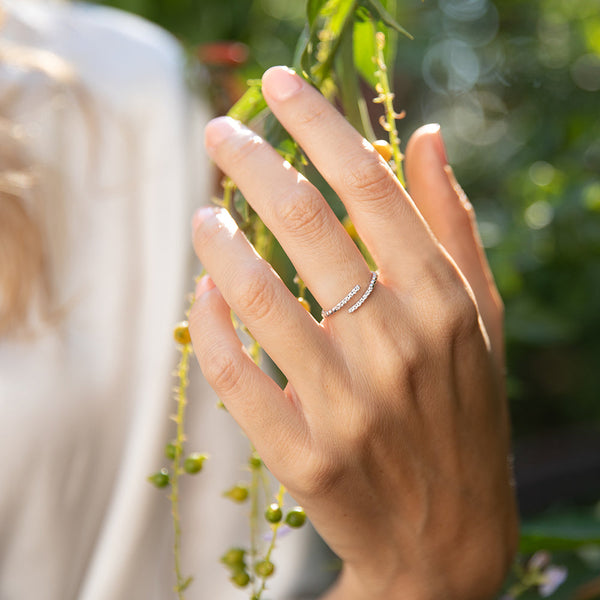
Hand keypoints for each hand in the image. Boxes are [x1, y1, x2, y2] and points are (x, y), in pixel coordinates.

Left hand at [189, 66, 517, 599]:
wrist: (448, 538)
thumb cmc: (462, 416)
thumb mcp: (478, 320)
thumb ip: (452, 224)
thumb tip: (425, 137)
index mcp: (443, 303)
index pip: (371, 184)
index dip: (320, 122)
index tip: (280, 84)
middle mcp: (397, 345)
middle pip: (305, 222)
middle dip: (252, 161)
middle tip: (220, 131)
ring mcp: (348, 405)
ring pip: (257, 293)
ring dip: (217, 237)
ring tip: (202, 210)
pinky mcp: (305, 456)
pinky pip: (235, 374)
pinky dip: (211, 321)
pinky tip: (204, 288)